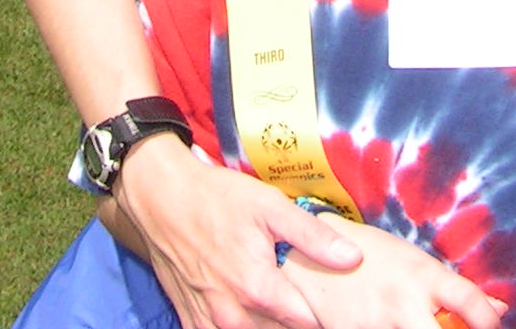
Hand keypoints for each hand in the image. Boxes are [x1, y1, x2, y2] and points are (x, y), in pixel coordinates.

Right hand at [112, 141, 359, 328]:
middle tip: (313, 302)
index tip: (337, 303)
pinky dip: (244, 327)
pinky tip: (253, 311)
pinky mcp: (192, 323)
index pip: (309, 324)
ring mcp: (210, 324)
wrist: (162, 200)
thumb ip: (312, 237)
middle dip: (301, 321)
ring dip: (272, 326)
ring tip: (284, 305)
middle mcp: (234, 317)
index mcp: (258, 290)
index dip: (327, 314)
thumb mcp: (270, 207)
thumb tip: (353, 258)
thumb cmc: (218, 199)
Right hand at [280, 218, 501, 328]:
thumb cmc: (370, 255)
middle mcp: (404, 303)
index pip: (471, 301)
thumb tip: (499, 309)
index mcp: (423, 276)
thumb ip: (454, 288)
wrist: (309, 257)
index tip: (494, 326)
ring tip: (420, 325)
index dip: (490, 320)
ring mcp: (379, 326)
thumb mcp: (415, 261)